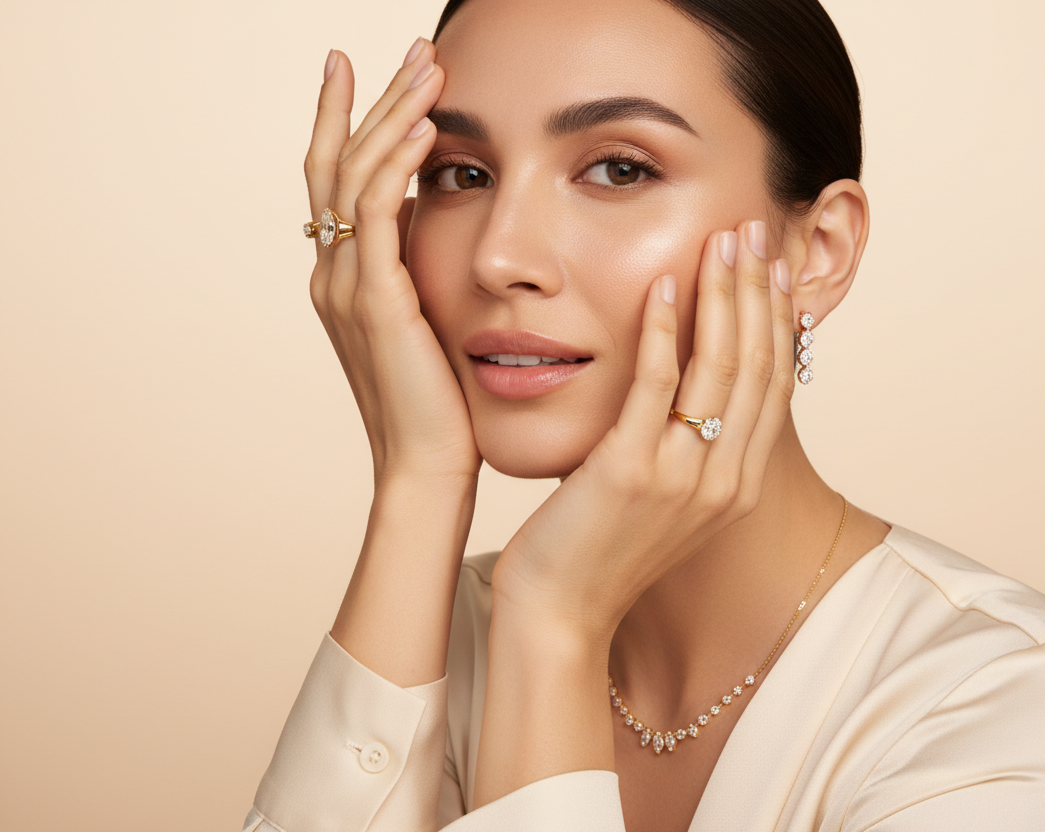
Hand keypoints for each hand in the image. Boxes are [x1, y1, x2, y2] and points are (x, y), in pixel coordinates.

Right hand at [304, 41, 479, 484]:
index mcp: (343, 278)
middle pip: (341, 162)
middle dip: (373, 99)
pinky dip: (397, 166)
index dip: (348, 119)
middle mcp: (334, 274)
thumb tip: (435, 214)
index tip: (363, 67)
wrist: (427, 466)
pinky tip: (427, 128)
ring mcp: (348, 286)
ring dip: (392, 115)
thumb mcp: (424, 324)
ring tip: (425, 66)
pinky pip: (380, 216)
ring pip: (358, 176)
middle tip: (408, 46)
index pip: (337, 179)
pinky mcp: (377, 302)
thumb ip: (416, 270)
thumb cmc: (438, 405)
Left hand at [490, 220, 795, 642]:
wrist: (559, 613)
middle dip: (759, 291)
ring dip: (724, 296)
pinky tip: (662, 287)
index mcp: (738, 485)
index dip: (777, 318)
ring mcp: (683, 478)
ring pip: (720, 368)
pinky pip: (656, 386)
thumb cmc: (600, 549)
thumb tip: (693, 386)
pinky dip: (662, 331)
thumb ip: (689, 444)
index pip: (774, 384)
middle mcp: (725, 480)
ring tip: (722, 240)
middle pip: (759, 366)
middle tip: (756, 230)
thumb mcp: (662, 497)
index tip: (773, 264)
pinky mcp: (632, 471)